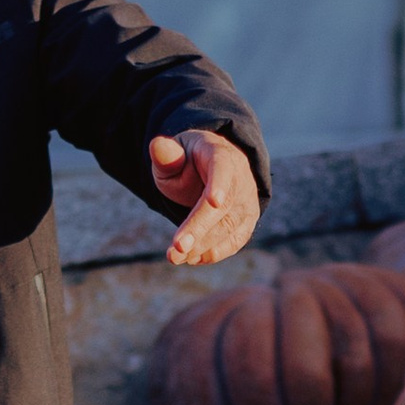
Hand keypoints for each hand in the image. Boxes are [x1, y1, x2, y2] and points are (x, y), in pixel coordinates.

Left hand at [149, 129, 259, 268]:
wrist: (209, 171)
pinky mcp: (247, 222)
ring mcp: (247, 202)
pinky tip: (192, 259)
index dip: (219, 186)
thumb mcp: (172, 155)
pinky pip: (235, 241)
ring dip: (202, 246)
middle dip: (200, 229)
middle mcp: (241, 179)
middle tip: (176, 249)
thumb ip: (166, 156)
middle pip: (224, 207)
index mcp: (222, 155)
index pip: (223, 170)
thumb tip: (156, 145)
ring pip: (229, 228)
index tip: (213, 202)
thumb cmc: (187, 163)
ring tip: (175, 257)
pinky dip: (213, 253)